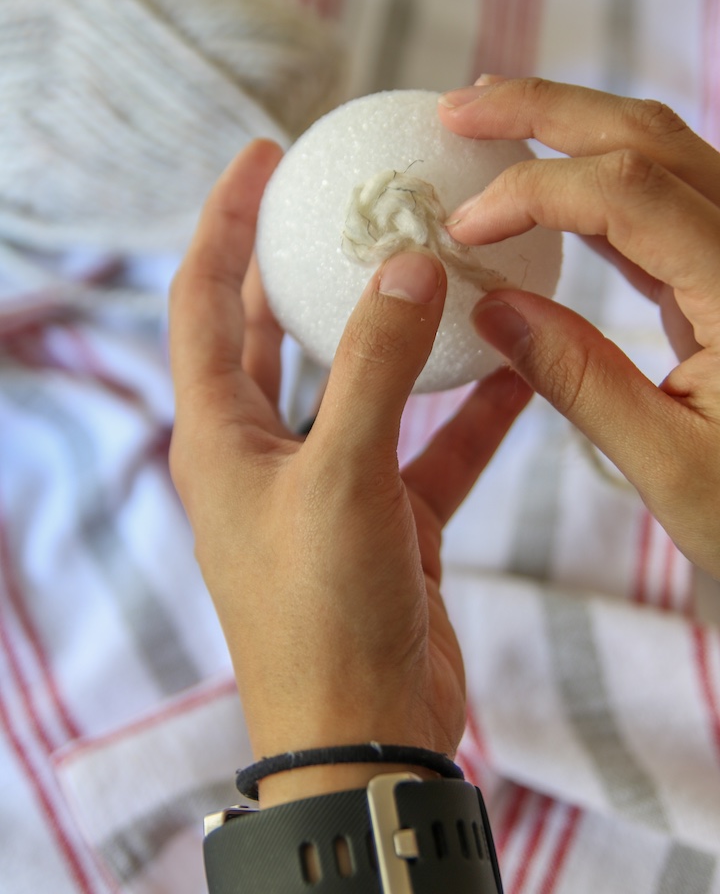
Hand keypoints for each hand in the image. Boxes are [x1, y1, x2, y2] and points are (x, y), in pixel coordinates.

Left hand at [168, 140, 530, 790]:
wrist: (364, 733)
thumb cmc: (321, 613)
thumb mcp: (342, 476)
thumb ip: (374, 369)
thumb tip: (405, 270)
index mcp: (219, 437)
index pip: (205, 303)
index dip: (223, 224)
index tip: (260, 159)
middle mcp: (264, 455)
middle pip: (276, 334)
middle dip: (305, 266)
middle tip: (348, 198)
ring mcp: (328, 487)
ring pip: (361, 385)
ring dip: (397, 334)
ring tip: (437, 266)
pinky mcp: (387, 521)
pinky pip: (428, 447)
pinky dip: (465, 412)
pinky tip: (512, 370)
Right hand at [439, 77, 719, 577]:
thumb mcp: (672, 466)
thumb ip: (579, 381)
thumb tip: (490, 307)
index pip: (628, 193)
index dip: (534, 192)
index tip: (463, 227)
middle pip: (648, 136)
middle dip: (544, 110)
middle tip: (457, 108)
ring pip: (660, 150)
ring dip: (570, 127)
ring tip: (489, 122)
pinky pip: (663, 196)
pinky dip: (596, 179)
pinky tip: (547, 186)